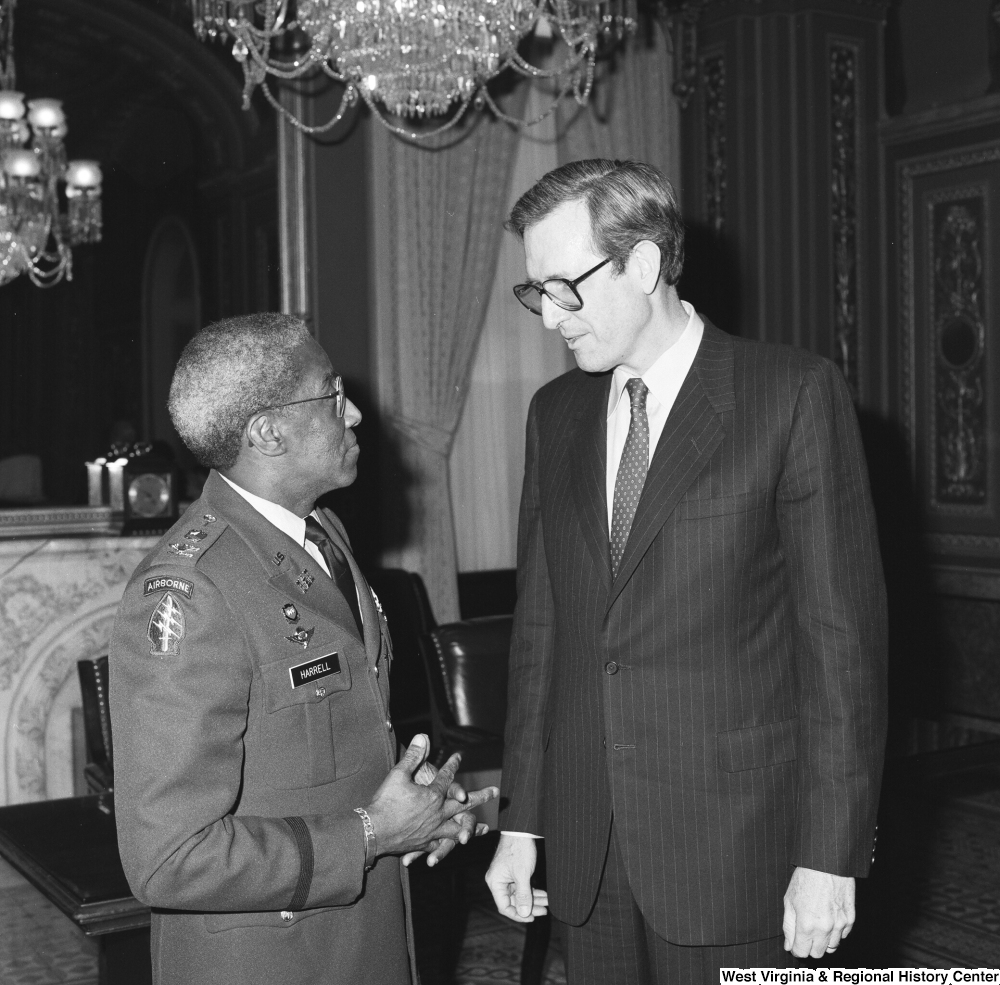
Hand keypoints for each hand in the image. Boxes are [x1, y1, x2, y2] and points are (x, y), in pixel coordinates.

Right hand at [366, 734, 497, 859]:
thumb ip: (413, 755)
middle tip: (496, 792)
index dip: (453, 764)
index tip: (460, 756)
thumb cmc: (385, 801)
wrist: (373, 832)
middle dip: (480, 797)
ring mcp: (432, 831)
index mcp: (433, 796)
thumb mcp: (398, 774)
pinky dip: (447, 846)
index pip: (447, 776)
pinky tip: (452, 846)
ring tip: (484, 829)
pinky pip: (439, 845)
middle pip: (463, 805)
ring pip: (457, 829)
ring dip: (471, 828)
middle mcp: (437, 814)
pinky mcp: (423, 844)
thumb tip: (423, 736)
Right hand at [485, 833, 547, 922]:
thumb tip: (524, 914)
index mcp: (495, 882)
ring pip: (519, 894)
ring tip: (547, 903)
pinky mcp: (513, 872)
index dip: (518, 915)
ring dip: (533, 899)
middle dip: (529, 906)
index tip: (532, 917)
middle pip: (513, 901)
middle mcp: (498, 881)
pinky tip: (544, 894)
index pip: (504, 906)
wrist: (521, 830)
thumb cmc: (519, 849)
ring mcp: (506, 876)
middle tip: (544, 911)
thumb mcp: (522, 874)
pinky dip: (532, 890)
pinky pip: (522, 886)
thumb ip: (523, 895)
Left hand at [782, 867, 854, 957]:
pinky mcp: (850, 919)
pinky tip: (829, 919)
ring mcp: (839, 925)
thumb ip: (788, 926)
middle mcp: (824, 928)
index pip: (802, 952)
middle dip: (810, 947)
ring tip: (818, 925)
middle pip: (818, 954)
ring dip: (824, 941)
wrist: (826, 863)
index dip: (796, 948)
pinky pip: (843, 936)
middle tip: (805, 934)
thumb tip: (789, 945)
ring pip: (832, 947)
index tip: (795, 943)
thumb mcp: (789, 900)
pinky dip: (836, 932)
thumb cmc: (805, 878)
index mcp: (806, 925)